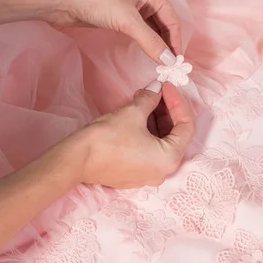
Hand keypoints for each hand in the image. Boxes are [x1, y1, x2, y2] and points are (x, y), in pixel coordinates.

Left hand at [46, 0, 181, 65]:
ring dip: (155, 44)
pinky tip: (146, 54)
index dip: (175, 40)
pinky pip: (136, 32)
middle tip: (170, 66)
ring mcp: (129, 8)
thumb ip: (150, 41)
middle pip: (162, 24)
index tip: (176, 62)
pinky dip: (143, 43)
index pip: (171, 19)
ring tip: (160, 64)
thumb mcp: (127, 20)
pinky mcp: (116, 18)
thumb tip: (168, 60)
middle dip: (167, 43)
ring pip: (150, 29)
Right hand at [73, 82, 194, 187]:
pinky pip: (147, 151)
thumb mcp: (133, 112)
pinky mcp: (132, 174)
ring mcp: (147, 176)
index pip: (186, 126)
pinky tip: (136, 116)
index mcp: (170, 159)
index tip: (166, 86)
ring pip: (160, 143)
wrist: (77, 160)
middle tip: (156, 92)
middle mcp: (162, 172)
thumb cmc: (107, 138)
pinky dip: (146, 133)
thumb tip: (156, 88)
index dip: (178, 102)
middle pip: (174, 136)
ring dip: (155, 120)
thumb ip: (150, 99)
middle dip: (166, 111)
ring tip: (143, 100)